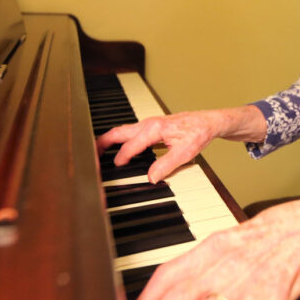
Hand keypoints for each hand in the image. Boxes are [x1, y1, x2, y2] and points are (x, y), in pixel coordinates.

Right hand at [96, 111, 219, 182]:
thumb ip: (166, 164)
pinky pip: (130, 132)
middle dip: (103, 143)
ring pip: (123, 131)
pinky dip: (119, 139)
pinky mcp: (151, 126)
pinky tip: (118, 148)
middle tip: (90, 154)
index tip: (114, 168)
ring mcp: (149, 124)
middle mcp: (148, 124)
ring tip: (98, 152)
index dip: (121, 157)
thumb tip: (151, 177)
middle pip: (119, 132)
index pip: (131, 145)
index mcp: (154, 129)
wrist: (208, 122)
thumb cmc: (198, 133)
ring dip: (110, 140)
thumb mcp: (185, 152)